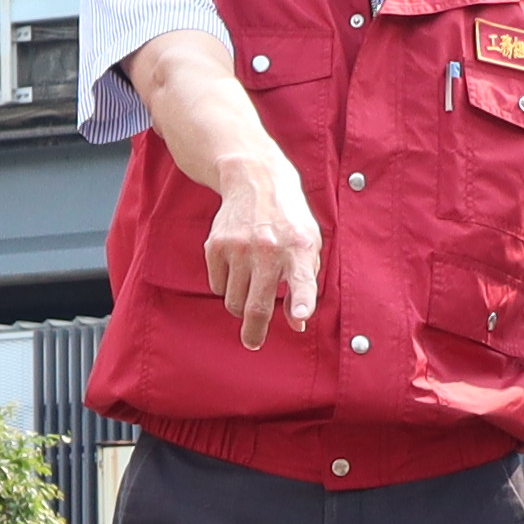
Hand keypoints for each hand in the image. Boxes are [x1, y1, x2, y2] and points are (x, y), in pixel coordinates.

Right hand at [201, 147, 326, 348]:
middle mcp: (269, 249)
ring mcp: (239, 248)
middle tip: (253, 342)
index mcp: (299, 249)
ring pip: (234, 302)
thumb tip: (296, 324)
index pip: (302, 279)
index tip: (300, 316)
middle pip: (256, 307)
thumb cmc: (288, 222)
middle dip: (254, 333)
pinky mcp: (216, 246)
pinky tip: (237, 268)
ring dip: (241, 306)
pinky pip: (218, 286)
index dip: (301, 301)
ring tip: (251, 288)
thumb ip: (304, 285)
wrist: (255, 181)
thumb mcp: (307, 247)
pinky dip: (227, 287)